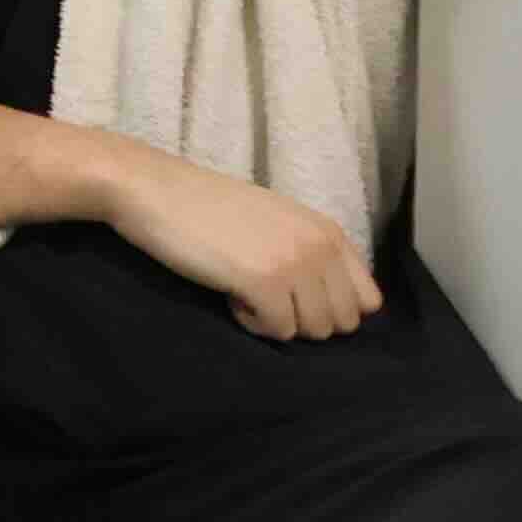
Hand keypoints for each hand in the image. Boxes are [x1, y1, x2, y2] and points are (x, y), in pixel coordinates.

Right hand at [102, 144, 384, 342]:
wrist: (154, 190)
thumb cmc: (207, 207)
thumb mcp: (276, 222)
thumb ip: (312, 253)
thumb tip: (337, 307)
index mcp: (328, 231)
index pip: (367, 300)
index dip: (330, 307)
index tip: (293, 297)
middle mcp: (321, 246)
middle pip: (342, 323)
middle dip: (303, 319)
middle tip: (263, 295)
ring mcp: (294, 264)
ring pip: (311, 331)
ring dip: (276, 320)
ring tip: (243, 291)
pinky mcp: (263, 282)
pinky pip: (277, 331)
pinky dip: (250, 322)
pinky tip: (228, 294)